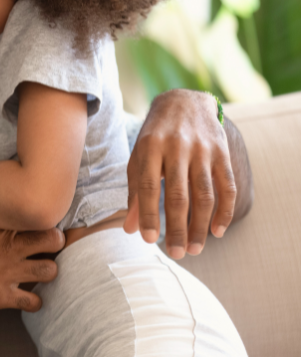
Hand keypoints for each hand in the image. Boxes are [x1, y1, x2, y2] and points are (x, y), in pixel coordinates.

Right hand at [0, 210, 63, 313]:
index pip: (38, 216)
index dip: (45, 221)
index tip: (43, 226)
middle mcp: (7, 245)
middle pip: (54, 239)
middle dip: (55, 244)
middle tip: (48, 249)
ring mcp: (6, 271)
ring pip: (50, 271)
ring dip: (46, 273)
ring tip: (38, 273)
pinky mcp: (0, 296)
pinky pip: (33, 301)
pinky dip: (33, 302)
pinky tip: (25, 297)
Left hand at [124, 89, 236, 258]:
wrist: (184, 102)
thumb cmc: (154, 137)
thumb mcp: (139, 158)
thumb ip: (134, 193)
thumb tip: (130, 230)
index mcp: (150, 147)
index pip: (148, 186)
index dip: (148, 214)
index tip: (149, 240)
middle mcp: (177, 147)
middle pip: (178, 195)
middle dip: (177, 228)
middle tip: (176, 254)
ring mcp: (202, 149)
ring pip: (204, 194)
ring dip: (200, 226)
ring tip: (194, 249)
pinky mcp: (222, 152)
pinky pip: (226, 186)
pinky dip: (224, 211)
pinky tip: (216, 231)